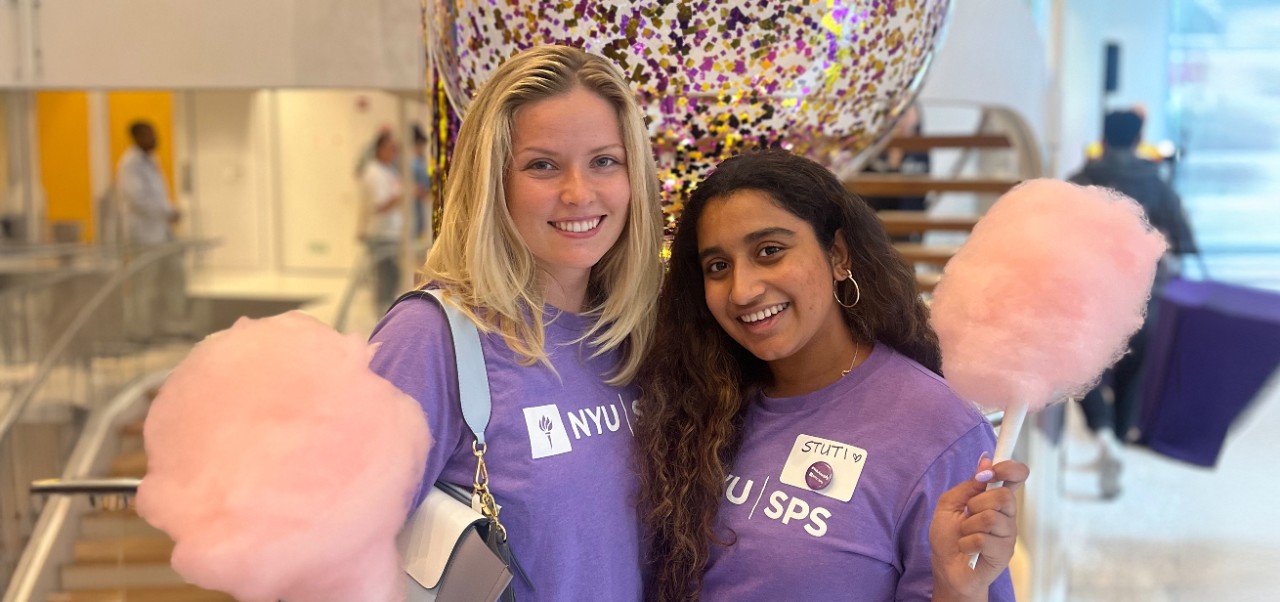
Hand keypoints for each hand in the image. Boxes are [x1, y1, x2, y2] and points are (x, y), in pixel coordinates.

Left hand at [929, 456, 1028, 601]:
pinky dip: (966, 543)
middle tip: (967, 515)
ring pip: (992, 518)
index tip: (992, 471)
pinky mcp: (1004, 553)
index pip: (1017, 476)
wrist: (946, 568)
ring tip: (965, 535)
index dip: (1010, 468)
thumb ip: (969, 485)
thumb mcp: (950, 504)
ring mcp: (1008, 534)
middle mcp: (1007, 514)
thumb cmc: (948, 536)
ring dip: (968, 526)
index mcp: (995, 499)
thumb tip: (985, 460)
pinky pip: (983, 539)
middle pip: (1004, 496)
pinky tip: (967, 549)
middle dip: (977, 504)